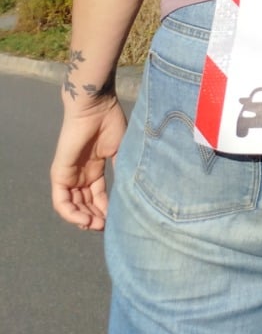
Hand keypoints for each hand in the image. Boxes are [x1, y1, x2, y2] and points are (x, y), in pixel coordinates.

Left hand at [50, 96, 126, 230]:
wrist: (95, 106)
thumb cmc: (110, 122)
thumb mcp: (121, 152)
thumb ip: (122, 173)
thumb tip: (130, 195)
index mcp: (95, 168)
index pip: (97, 196)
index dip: (106, 209)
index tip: (117, 219)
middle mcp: (81, 174)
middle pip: (85, 204)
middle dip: (95, 217)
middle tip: (106, 227)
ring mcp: (69, 174)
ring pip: (72, 206)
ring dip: (83, 219)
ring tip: (97, 226)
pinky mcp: (59, 174)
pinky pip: (61, 201)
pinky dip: (71, 214)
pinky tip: (84, 220)